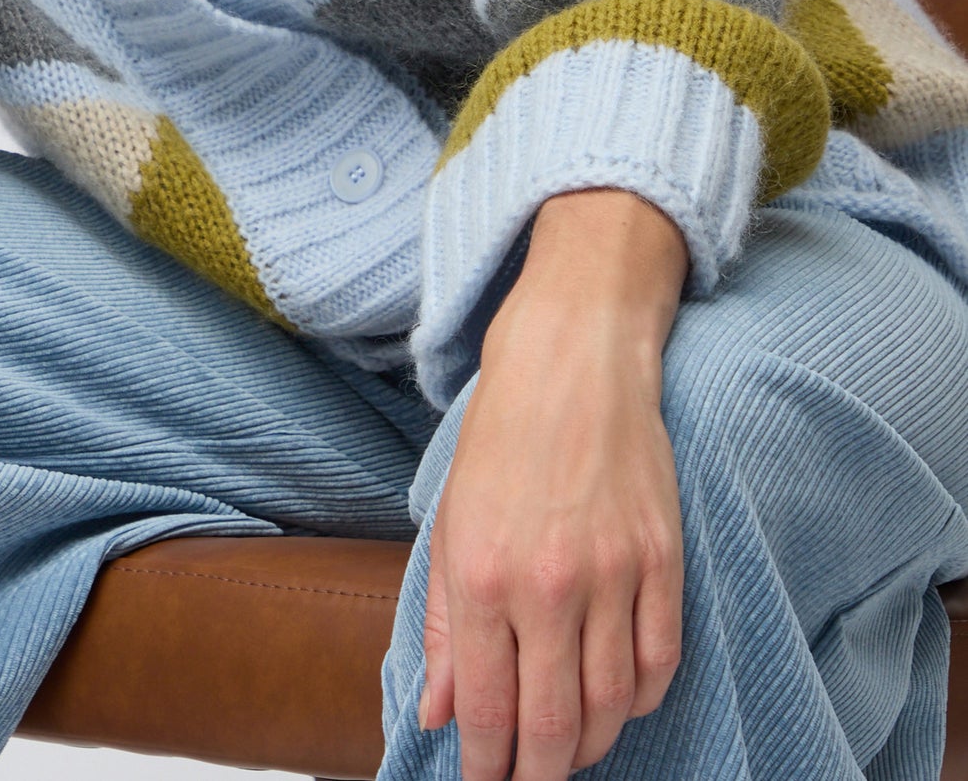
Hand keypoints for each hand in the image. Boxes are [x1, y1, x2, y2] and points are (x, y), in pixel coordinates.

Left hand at [419, 189, 687, 778]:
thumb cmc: (501, 439)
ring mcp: (613, 574)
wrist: (572, 360)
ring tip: (570, 752)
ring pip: (612, 708)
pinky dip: (639, 700)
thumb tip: (437, 713)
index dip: (485, 767)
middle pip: (555, 728)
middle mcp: (548, 584)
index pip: (486, 711)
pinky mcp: (663, 559)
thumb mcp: (450, 525)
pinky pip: (660, 664)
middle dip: (539, 776)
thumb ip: (444, 626)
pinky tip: (617, 702)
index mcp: (482, 575)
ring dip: (590, 747)